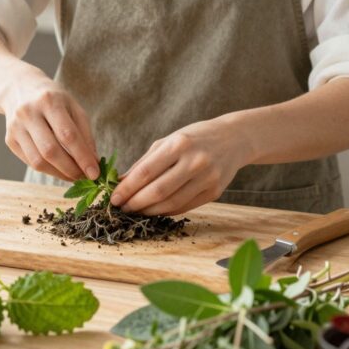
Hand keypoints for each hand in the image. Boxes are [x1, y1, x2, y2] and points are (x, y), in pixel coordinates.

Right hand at [1, 73, 98, 181]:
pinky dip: (48, 170)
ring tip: (73, 175)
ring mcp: (16, 127)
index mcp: (49, 101)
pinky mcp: (10, 140)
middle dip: (70, 169)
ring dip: (59, 174)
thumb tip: (93, 162)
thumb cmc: (53, 99)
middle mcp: (29, 113)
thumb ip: (85, 134)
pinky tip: (59, 169)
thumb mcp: (73, 107)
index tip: (95, 173)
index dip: (82, 157)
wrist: (19, 88)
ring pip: (37, 161)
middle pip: (50, 150)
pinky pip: (30, 162)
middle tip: (84, 177)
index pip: (67, 135)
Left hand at [110, 118, 252, 215]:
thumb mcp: (169, 141)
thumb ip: (145, 162)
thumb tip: (120, 182)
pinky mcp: (214, 192)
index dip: (127, 188)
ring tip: (136, 211)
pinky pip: (184, 207)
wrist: (234, 139)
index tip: (114, 198)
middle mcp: (195, 161)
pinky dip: (166, 211)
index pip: (146, 172)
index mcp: (179, 144)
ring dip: (149, 211)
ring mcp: (207, 178)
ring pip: (171, 203)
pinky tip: (155, 210)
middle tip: (122, 208)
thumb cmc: (196, 138)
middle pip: (158, 191)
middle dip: (135, 203)